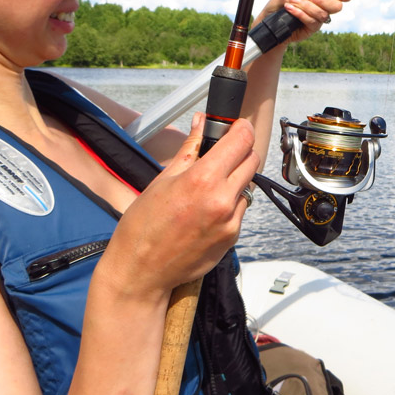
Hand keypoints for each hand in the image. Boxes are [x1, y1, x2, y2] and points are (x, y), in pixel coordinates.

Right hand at [101, 113, 259, 299]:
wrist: (141, 271)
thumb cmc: (143, 228)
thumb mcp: (162, 180)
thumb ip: (189, 149)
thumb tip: (200, 123)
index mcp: (202, 180)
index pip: (241, 141)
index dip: (241, 128)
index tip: (237, 126)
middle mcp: (222, 200)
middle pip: (252, 160)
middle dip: (241, 151)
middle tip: (223, 153)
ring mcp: (231, 221)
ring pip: (248, 186)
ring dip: (235, 180)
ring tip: (208, 188)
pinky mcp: (233, 238)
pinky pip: (241, 211)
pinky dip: (230, 204)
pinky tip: (207, 210)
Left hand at [255, 0, 352, 44]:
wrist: (268, 19)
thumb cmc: (280, 2)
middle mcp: (323, 7)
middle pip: (337, 6)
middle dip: (322, 0)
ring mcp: (318, 19)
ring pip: (323, 14)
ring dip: (306, 6)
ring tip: (292, 2)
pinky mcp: (312, 29)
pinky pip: (313, 21)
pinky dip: (300, 13)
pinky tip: (290, 9)